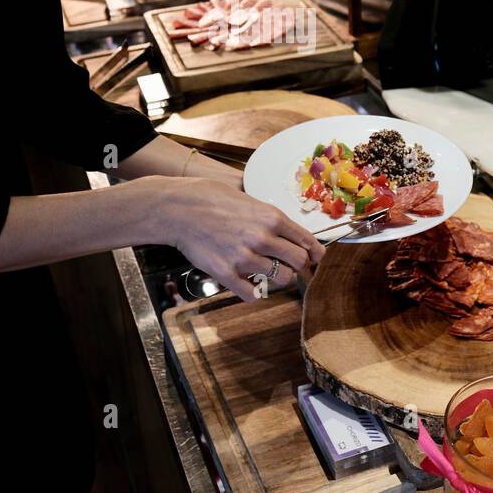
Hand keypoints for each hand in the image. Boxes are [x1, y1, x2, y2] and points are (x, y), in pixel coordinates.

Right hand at [164, 178, 324, 302]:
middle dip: (297, 265)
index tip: (315, 259)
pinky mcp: (226, 273)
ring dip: (276, 278)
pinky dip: (253, 293)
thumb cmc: (210, 198)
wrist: (178, 209)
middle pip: (299, 262)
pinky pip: (252, 295)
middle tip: (288, 265)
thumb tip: (289, 233)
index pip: (307, 241)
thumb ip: (269, 217)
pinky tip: (247, 284)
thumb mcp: (248, 199)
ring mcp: (245, 258)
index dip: (315, 253)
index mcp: (271, 217)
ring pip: (281, 279)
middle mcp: (262, 238)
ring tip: (265, 271)